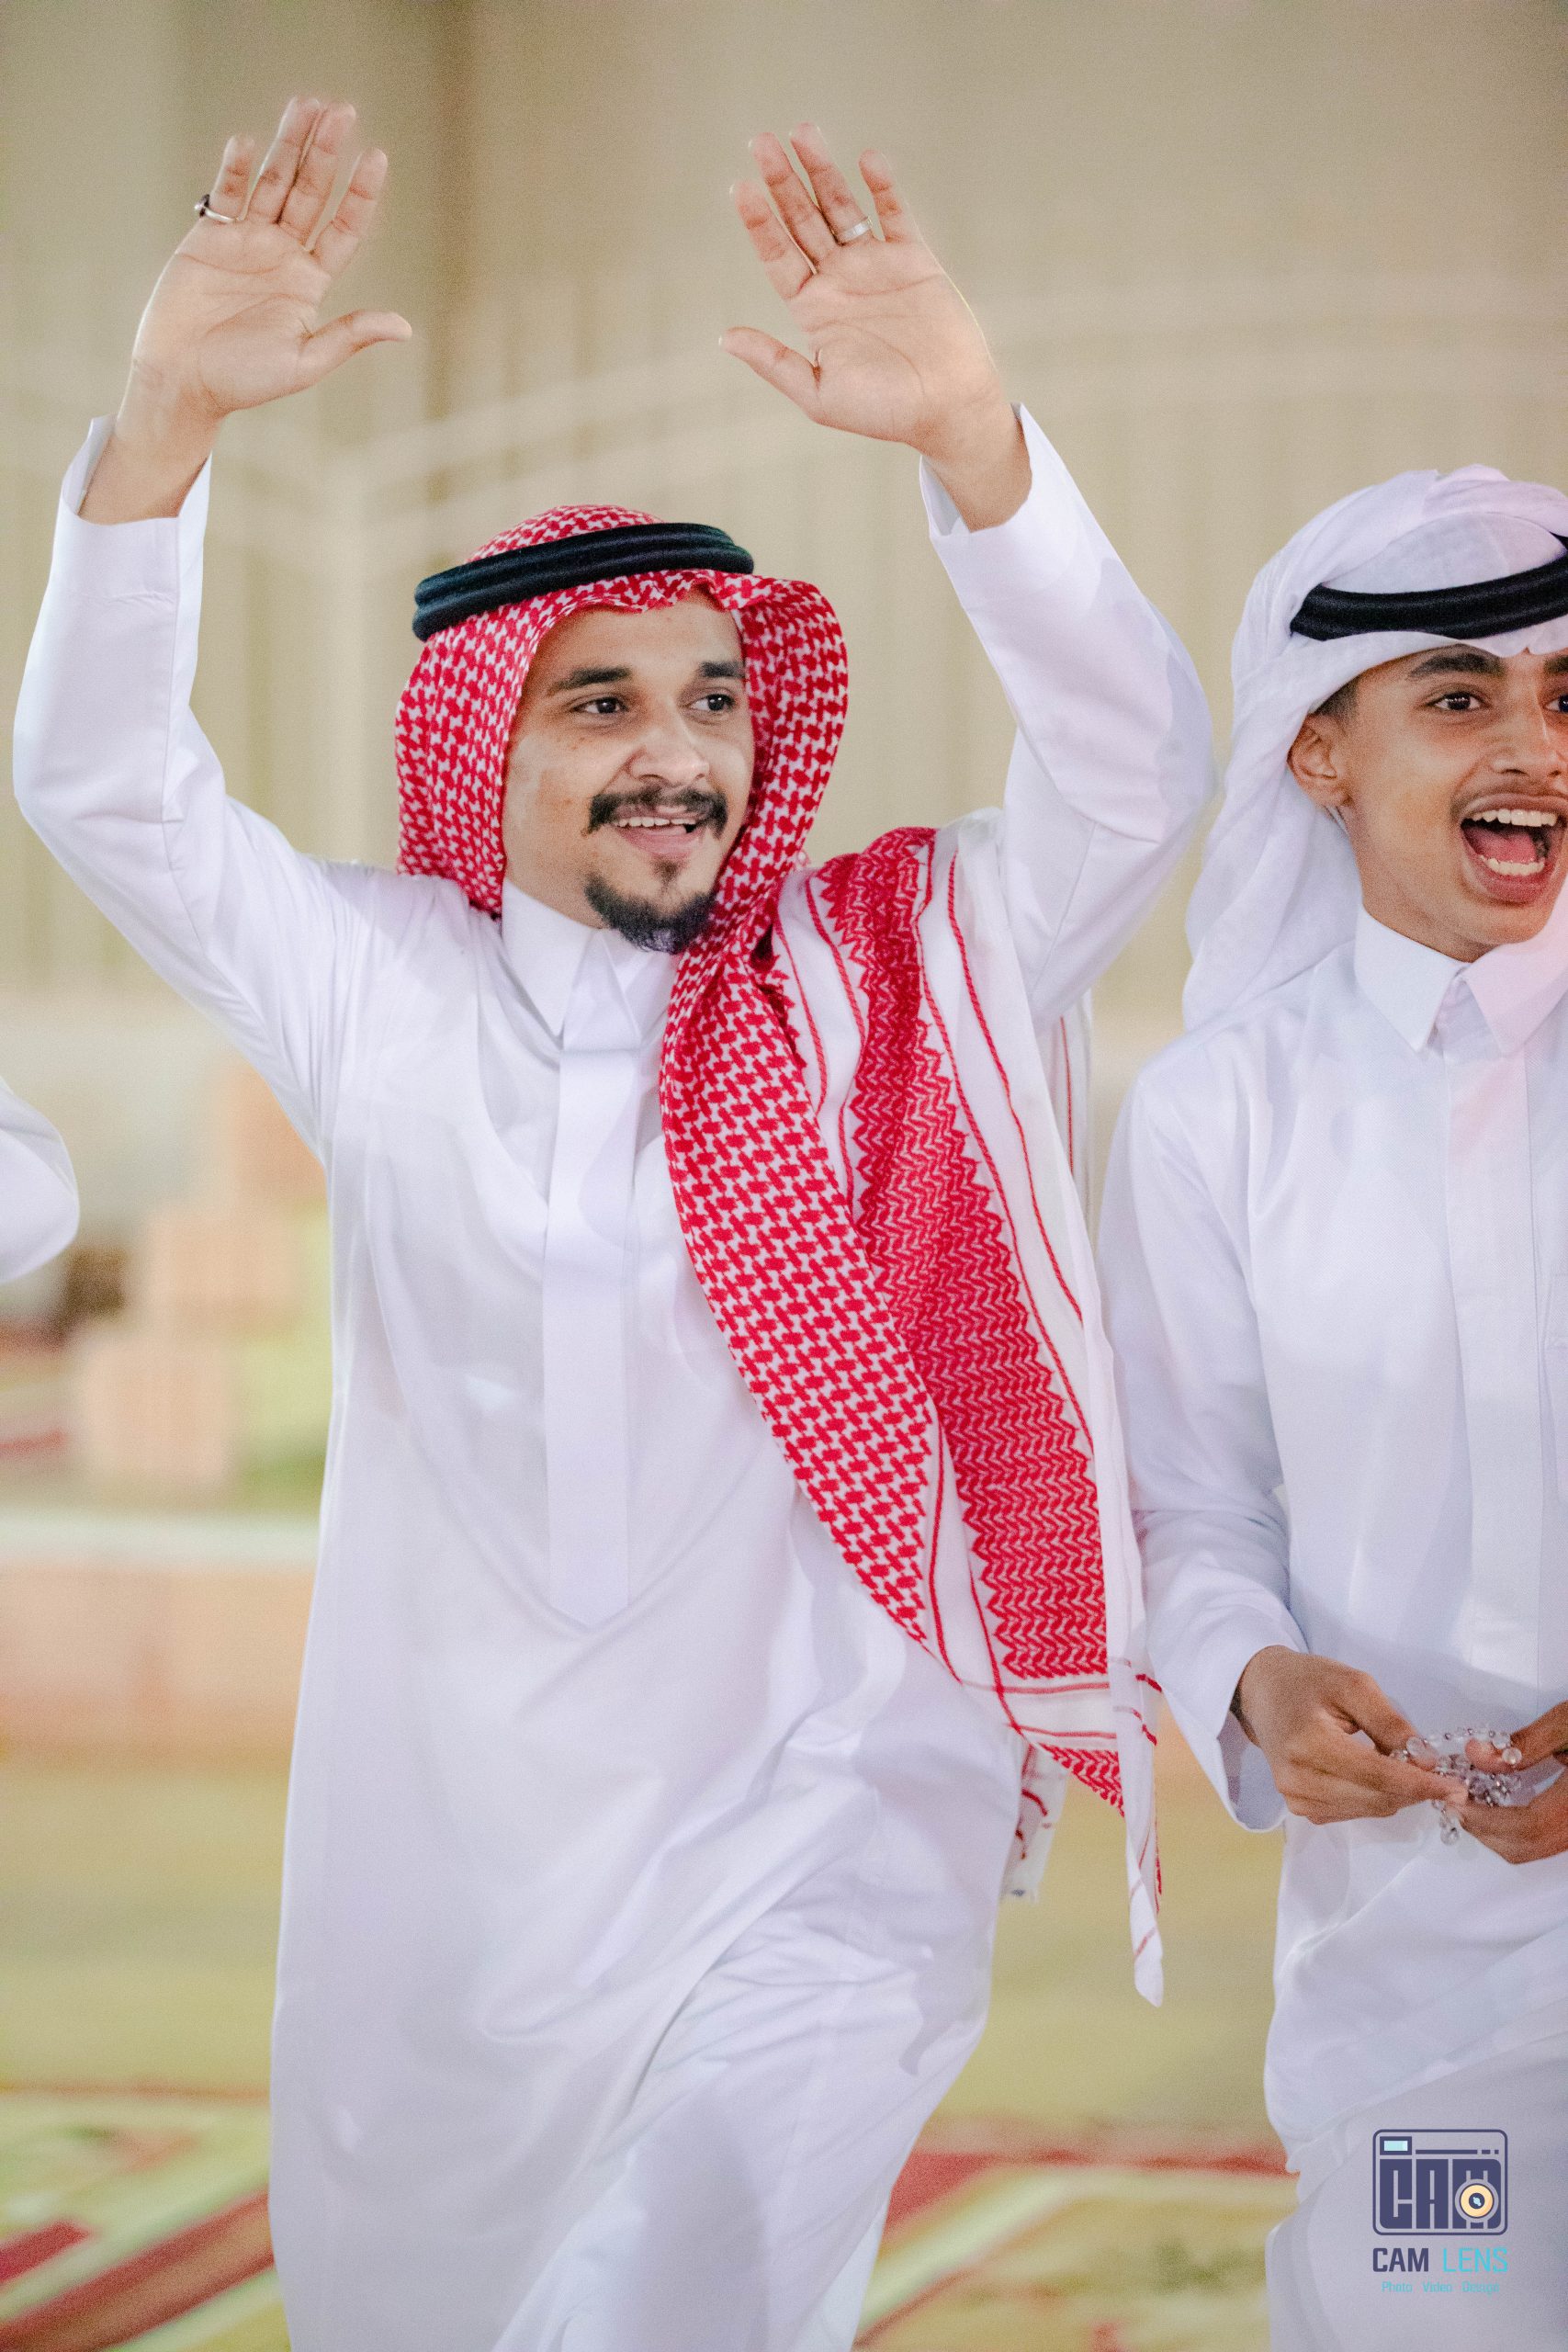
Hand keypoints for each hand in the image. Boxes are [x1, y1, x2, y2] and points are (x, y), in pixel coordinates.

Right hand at [84, 96, 410, 523]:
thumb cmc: (244, 381)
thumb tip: (403, 327)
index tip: (376, 156)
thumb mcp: (305, 362)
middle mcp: (283, 254)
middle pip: (311, 192)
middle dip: (326, 153)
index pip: (343, 228)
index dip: (360, 193)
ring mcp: (246, 241)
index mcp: (310, 282)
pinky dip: (237, 169)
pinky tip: (249, 144)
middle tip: (342, 111)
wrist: (182, 381)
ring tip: (305, 105)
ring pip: (273, 182)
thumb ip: (349, 336)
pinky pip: (227, 194)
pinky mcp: (209, 237)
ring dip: (289, 145)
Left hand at [722, 125, 1027, 529]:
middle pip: (803, 220)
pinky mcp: (914, 260)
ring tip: (802, 132)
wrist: (948, 409)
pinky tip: (865, 160)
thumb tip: (726, 338)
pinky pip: (895, 213)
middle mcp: (840, 281)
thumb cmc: (884, 412)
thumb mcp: (819, 395)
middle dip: (782, 182)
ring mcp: (876, 266)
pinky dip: (882, 187)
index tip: (740, 187)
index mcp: (813, 310)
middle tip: (761, 142)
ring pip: (842, 206)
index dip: (759, 222)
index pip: (778, 255)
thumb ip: (774, 362)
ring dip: (822, 171)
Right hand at [1233, 1647, 1463, 1825]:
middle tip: (1437, 1770)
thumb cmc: (1309, 1681)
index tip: (1457, 1788)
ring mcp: (1296, 1798)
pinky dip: (1375, 1797)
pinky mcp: (1300, 1808)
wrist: (1262, 1691)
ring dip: (1395, 1793)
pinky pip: (1354, 1812)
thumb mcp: (1354, 1685)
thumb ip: (1391, 1724)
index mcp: (1309, 1742)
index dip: (1421, 1784)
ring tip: (1398, 1763)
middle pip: (1377, 1798)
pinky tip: (1373, 1773)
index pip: (1377, 1775)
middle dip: (1414, 1788)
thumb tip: (1426, 1762)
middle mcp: (1298, 1779)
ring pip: (1370, 1809)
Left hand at [1461, 1701, 1567, 1863]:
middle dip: (1485, 1830)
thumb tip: (1477, 1755)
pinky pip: (1548, 1841)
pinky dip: (1519, 1830)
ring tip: (1475, 1801)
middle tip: (1457, 1803)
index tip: (1455, 1801)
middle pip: (1526, 1848)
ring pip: (1537, 1849)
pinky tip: (1503, 1804)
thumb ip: (1522, 1744)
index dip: (1484, 1820)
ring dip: (1499, 1832)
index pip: (1524, 1827)